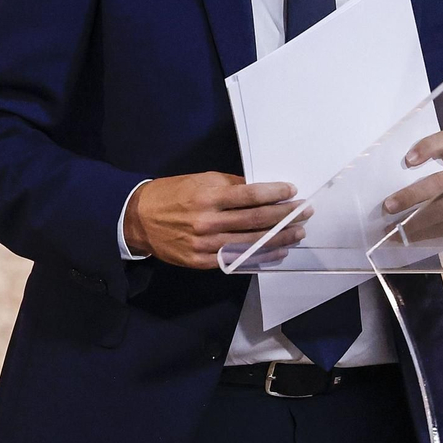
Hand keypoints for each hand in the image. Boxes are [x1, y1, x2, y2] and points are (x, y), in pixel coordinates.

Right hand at [123, 172, 307, 269]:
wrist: (138, 219)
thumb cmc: (174, 194)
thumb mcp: (201, 180)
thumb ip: (231, 185)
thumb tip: (263, 189)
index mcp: (207, 198)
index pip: (250, 196)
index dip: (274, 193)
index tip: (293, 190)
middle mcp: (207, 222)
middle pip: (256, 220)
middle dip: (285, 216)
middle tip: (305, 211)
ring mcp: (204, 245)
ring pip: (251, 243)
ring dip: (279, 238)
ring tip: (298, 233)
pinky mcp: (201, 262)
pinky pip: (237, 260)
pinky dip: (260, 257)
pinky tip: (277, 252)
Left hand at [383, 131, 442, 243]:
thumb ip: (428, 166)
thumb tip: (389, 179)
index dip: (428, 147)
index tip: (407, 161)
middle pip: (441, 182)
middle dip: (412, 195)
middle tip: (388, 206)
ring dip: (414, 221)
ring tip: (392, 229)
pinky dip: (423, 234)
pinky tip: (405, 238)